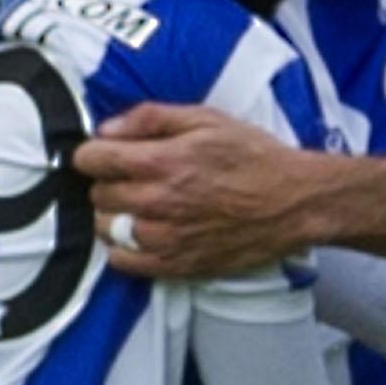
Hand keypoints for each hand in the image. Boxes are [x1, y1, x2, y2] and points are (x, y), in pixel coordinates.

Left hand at [75, 102, 314, 279]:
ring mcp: (164, 239)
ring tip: (144, 206)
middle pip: (97, 195)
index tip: (109, 153)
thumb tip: (106, 129)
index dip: (97, 152)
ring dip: (117, 215)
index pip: (90, 160)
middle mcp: (156, 203)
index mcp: (161, 162)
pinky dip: (125, 248)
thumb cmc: (255, 157)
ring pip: (105, 229)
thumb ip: (151, 118)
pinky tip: (148, 232)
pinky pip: (122, 262)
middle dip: (111, 182)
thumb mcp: (208, 119)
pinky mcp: (175, 266)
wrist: (295, 202)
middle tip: (138, 177)